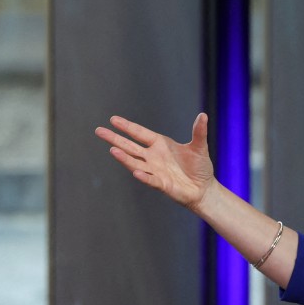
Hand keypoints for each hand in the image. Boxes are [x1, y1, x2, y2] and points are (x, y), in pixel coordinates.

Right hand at [95, 113, 215, 211]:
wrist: (203, 189)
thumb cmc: (199, 167)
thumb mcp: (200, 147)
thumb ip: (199, 132)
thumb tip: (203, 115)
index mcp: (160, 145)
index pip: (139, 133)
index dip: (127, 127)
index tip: (113, 119)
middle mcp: (153, 157)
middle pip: (130, 146)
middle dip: (115, 139)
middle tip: (99, 131)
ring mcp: (155, 171)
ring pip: (135, 163)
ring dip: (124, 158)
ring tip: (112, 150)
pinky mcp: (161, 184)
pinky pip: (150, 179)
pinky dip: (143, 176)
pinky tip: (136, 172)